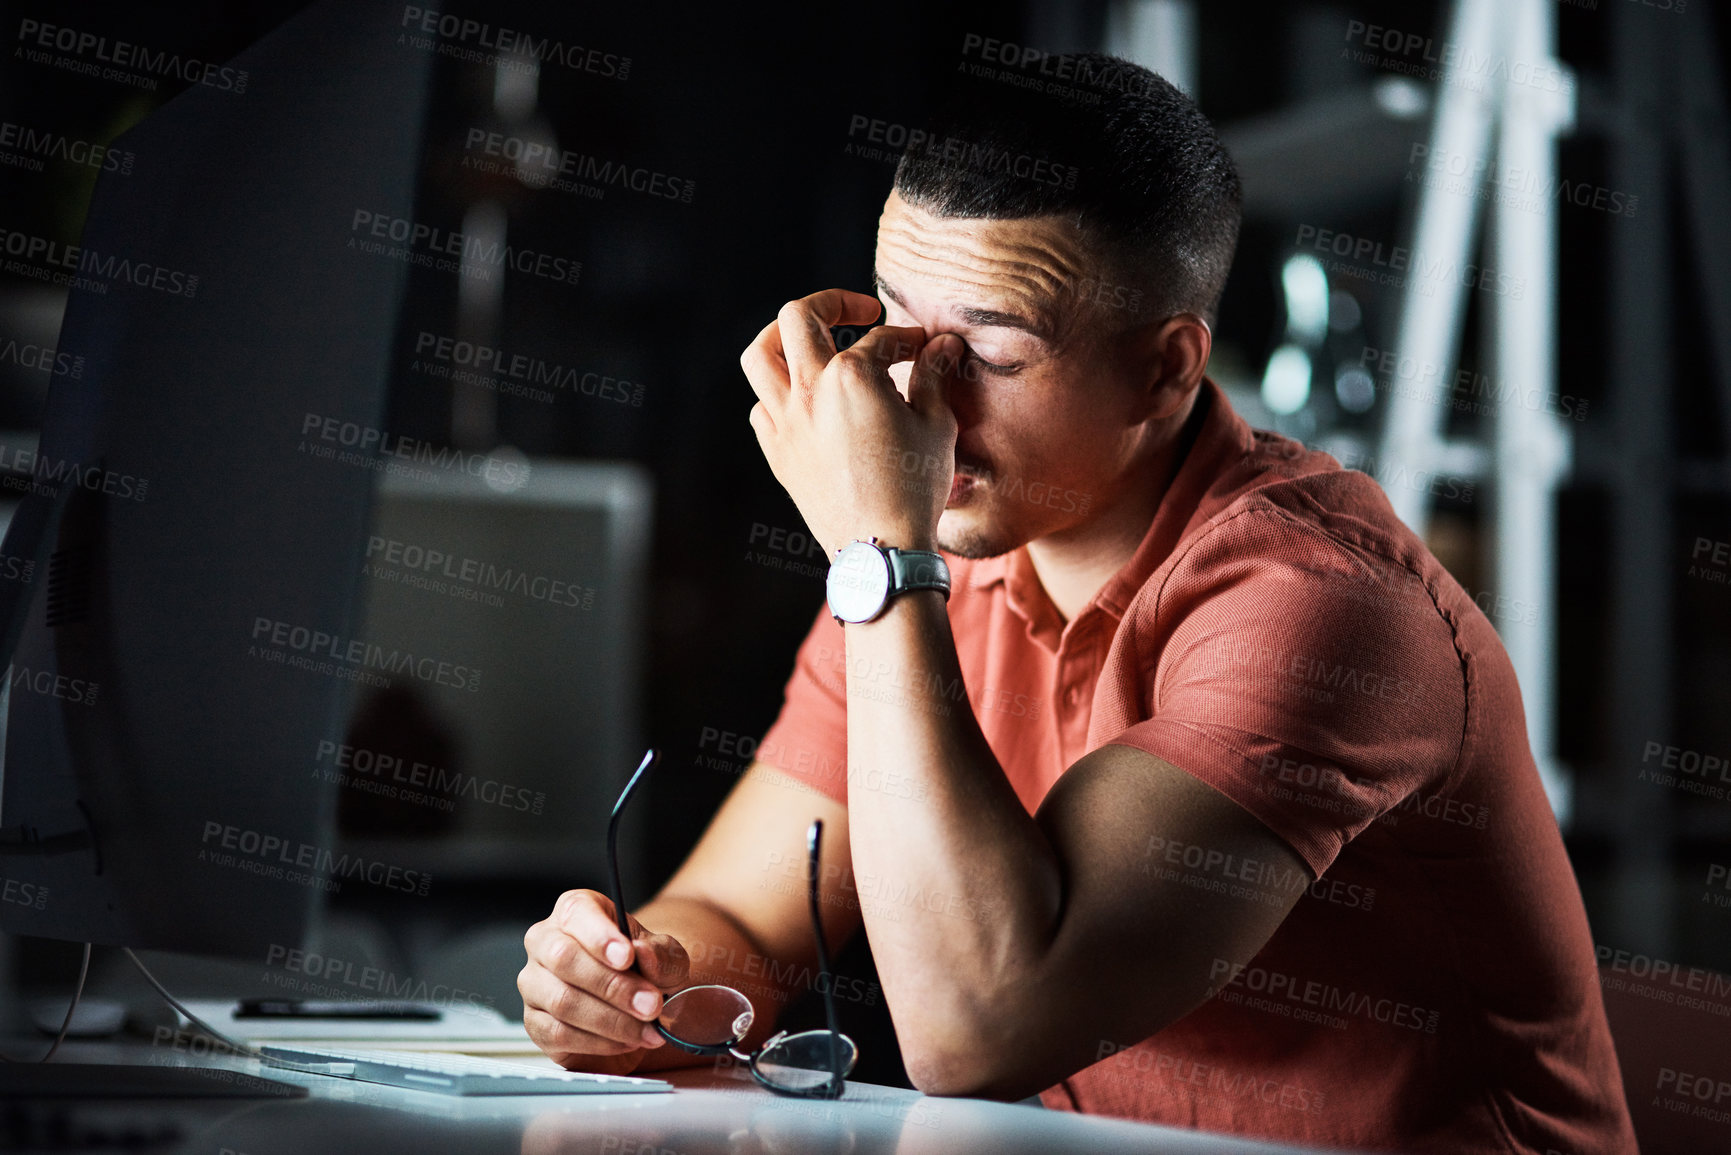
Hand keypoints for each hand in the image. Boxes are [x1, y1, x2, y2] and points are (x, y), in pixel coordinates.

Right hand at [519, 889, 689, 1073]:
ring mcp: (533, 983)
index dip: (600, 936)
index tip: (628, 957)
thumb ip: (660, 953)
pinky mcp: (534, 1023)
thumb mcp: (665, 956)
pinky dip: (599, 1042)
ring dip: (612, 1020)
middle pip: (563, 958)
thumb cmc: (644, 969)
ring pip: (562, 1001)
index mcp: (575, 911)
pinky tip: (626, 1041)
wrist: (637, 1006)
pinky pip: (559, 1034)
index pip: (577, 913)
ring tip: (646, 1029)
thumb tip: (643, 953)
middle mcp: (545, 942)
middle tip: (651, 1004)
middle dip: (613, 986)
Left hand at [741, 288, 962, 557]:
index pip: (880, 339)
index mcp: (851, 376)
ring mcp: (786, 423)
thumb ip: (934, 377)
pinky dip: (778, 394)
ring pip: (759, 356)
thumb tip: (943, 345)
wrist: (879, 549)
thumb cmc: (914, 488)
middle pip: (797, 317)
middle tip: (861, 311)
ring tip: (812, 341)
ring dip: (783, 338)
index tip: (924, 349)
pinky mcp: (777, 453)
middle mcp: (808, 391)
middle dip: (831, 302)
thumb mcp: (937, 426)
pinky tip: (806, 401)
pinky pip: (762, 407)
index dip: (908, 339)